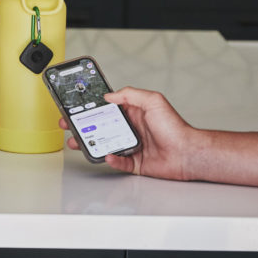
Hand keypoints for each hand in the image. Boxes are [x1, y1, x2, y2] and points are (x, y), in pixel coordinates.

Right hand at [62, 87, 196, 179]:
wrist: (187, 153)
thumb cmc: (175, 128)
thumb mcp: (154, 101)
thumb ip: (131, 95)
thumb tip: (110, 95)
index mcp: (134, 113)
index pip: (108, 108)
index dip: (92, 107)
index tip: (78, 106)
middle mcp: (131, 128)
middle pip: (101, 127)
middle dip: (83, 126)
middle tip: (69, 125)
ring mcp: (131, 146)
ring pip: (105, 145)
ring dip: (91, 144)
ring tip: (79, 142)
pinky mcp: (134, 162)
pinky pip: (118, 162)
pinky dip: (111, 160)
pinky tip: (108, 156)